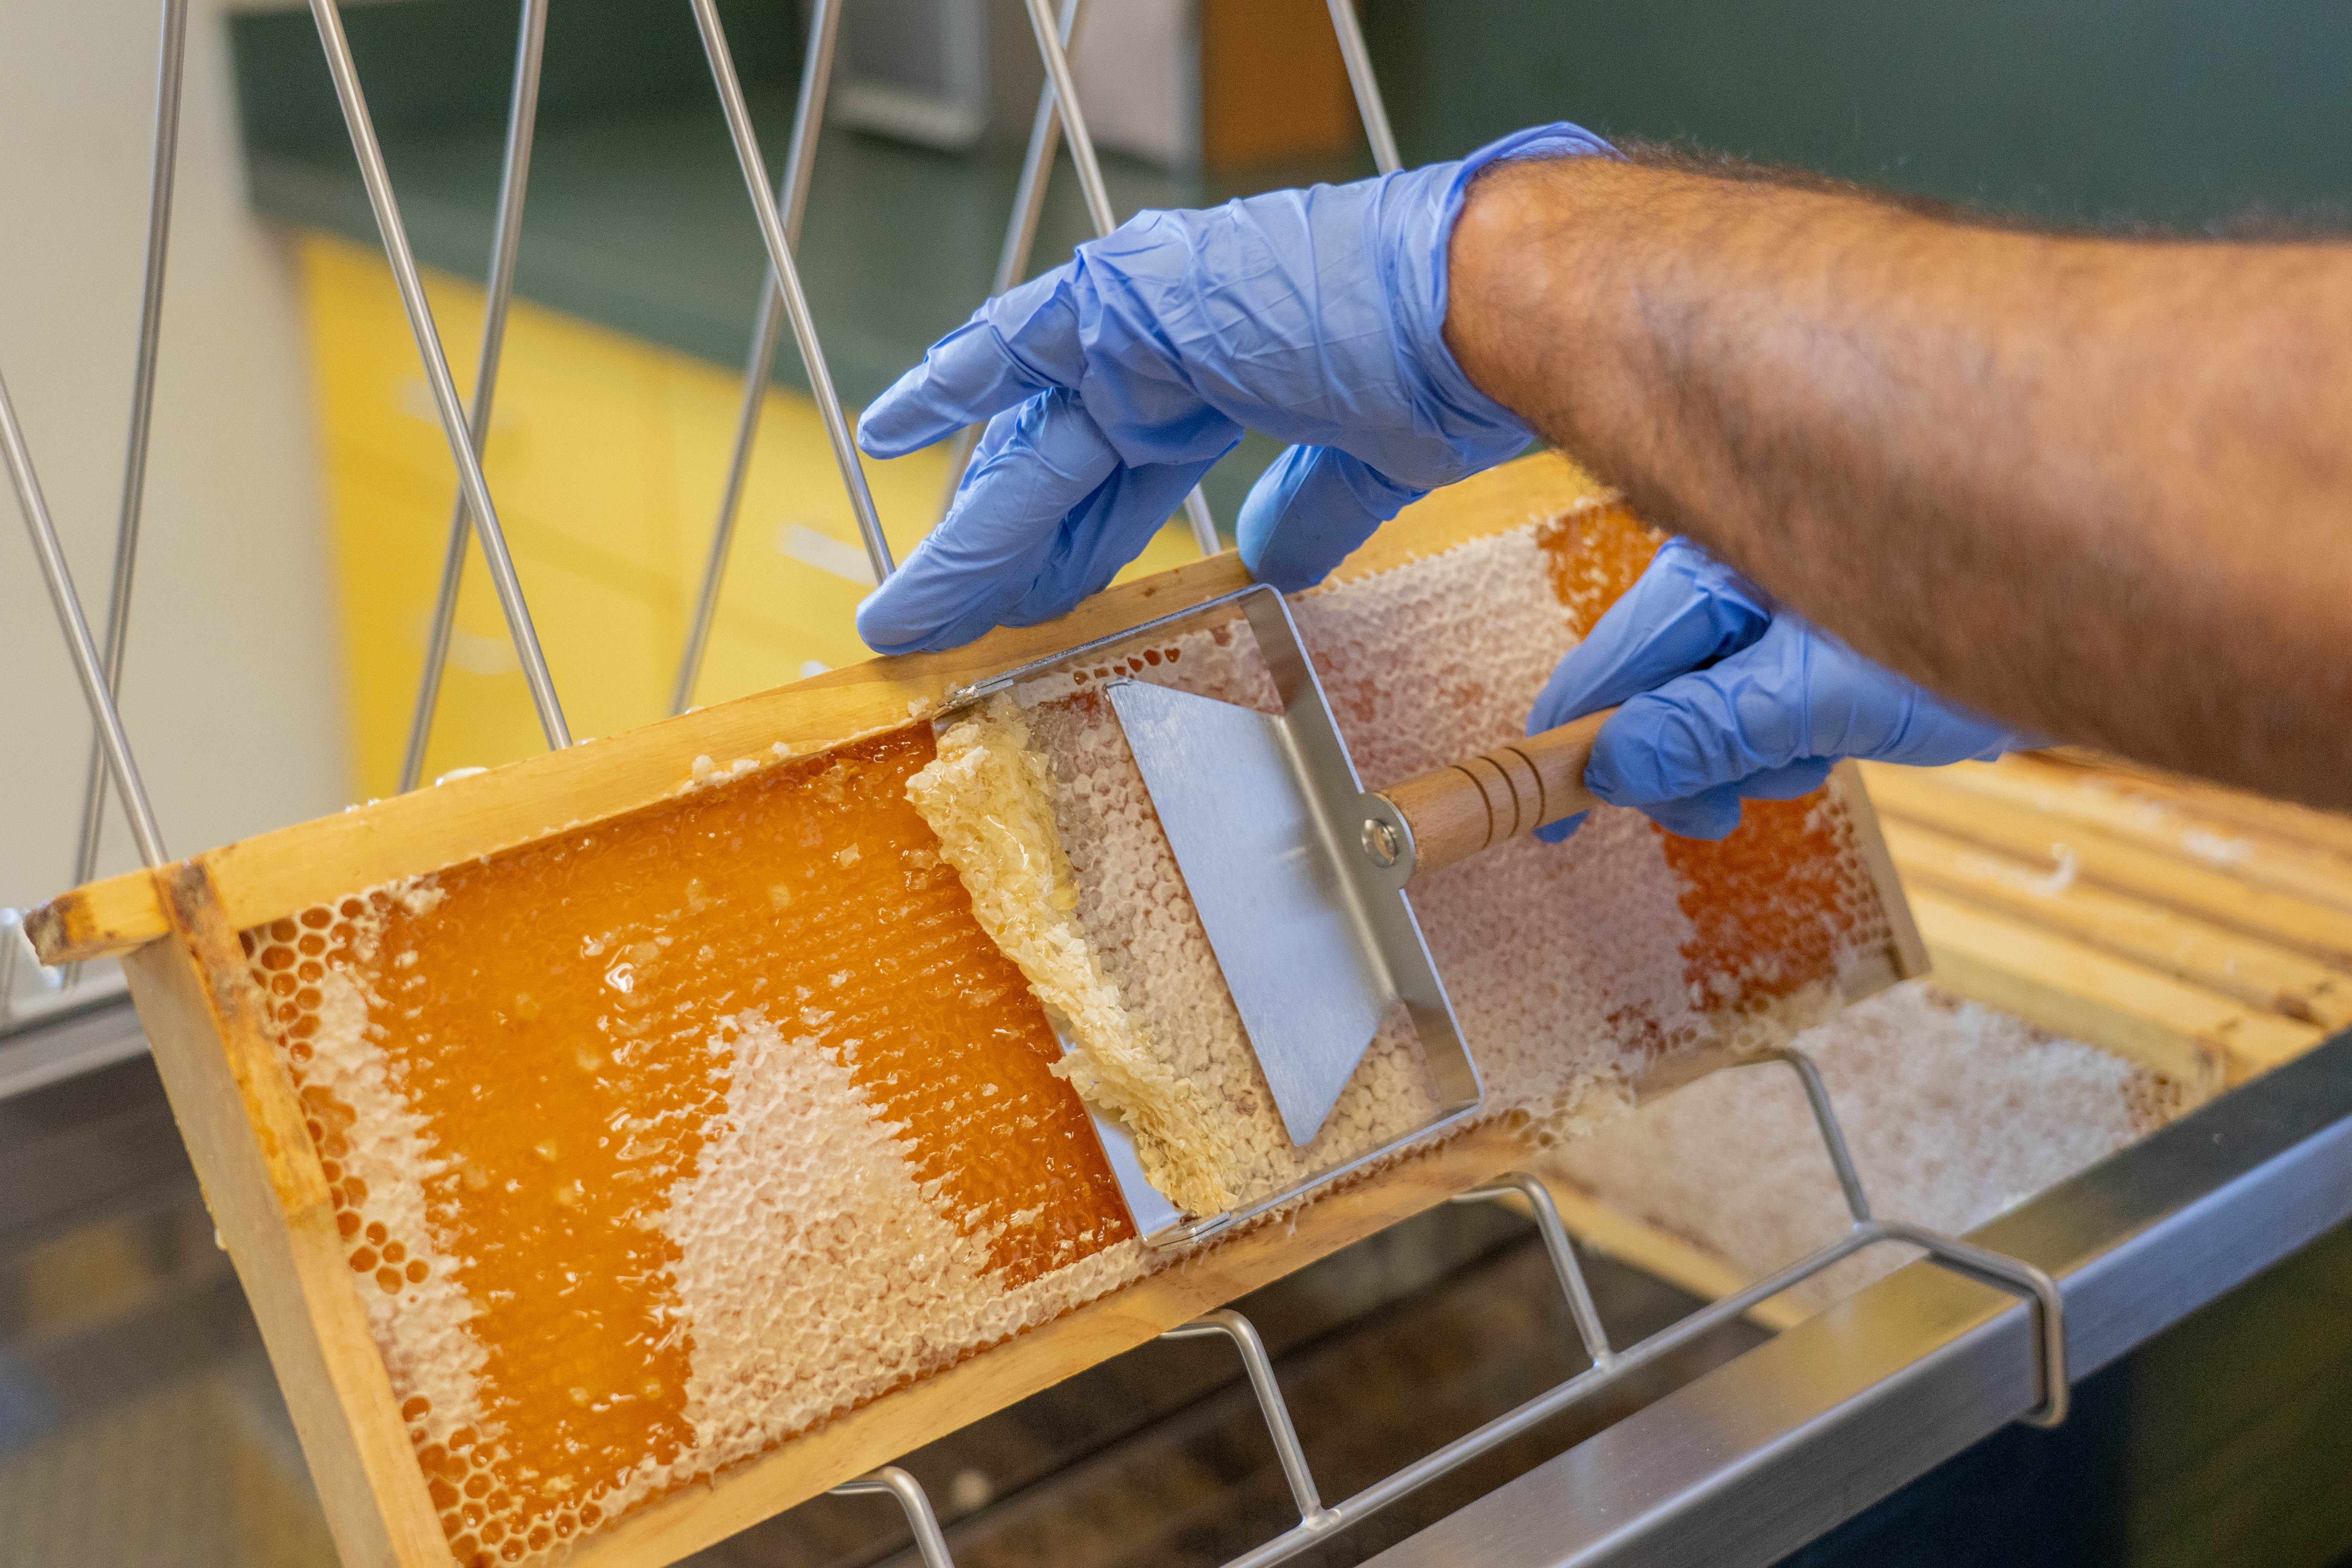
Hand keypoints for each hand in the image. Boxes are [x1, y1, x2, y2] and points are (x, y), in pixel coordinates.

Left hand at [853, 123, 1613, 653]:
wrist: (1485, 311)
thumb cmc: (1461, 373)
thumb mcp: (1370, 471)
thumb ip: (1312, 511)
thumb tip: (1278, 563)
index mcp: (1233, 377)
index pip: (1124, 477)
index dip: (1078, 546)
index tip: (1041, 601)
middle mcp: (1176, 346)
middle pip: (1062, 475)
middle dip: (1004, 562)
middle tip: (950, 631)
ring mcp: (1148, 324)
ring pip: (1031, 447)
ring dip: (969, 535)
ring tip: (908, 612)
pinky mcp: (1134, 309)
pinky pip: (1016, 346)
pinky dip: (951, 384)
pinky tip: (886, 437)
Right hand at [1531, 539, 2022, 840]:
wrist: (2094, 609)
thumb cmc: (1973, 622)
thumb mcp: (1822, 696)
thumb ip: (1711, 730)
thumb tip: (1612, 767)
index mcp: (1712, 568)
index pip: (1606, 665)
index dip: (1567, 744)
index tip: (1546, 816)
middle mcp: (1729, 578)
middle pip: (1654, 695)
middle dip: (1686, 761)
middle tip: (1725, 810)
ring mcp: (1770, 608)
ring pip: (1711, 711)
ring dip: (1752, 755)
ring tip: (1821, 752)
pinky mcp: (1809, 637)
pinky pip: (1762, 706)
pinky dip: (1791, 738)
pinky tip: (1842, 735)